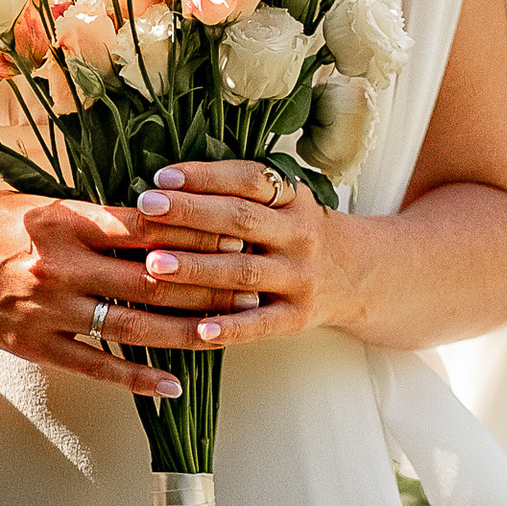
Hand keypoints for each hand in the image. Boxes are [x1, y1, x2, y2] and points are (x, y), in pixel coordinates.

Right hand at [0, 179, 263, 400]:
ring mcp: (50, 309)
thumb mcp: (31, 200)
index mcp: (63, 219)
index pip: (146, 227)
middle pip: (152, 278)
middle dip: (206, 283)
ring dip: (185, 331)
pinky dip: (136, 377)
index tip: (235, 233)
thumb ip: (87, 212)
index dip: (194, 233)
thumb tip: (146, 215)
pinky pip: (96, 365)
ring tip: (229, 333)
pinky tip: (172, 385)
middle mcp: (62, 265)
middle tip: (252, 284)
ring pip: (132, 325)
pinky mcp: (36, 344)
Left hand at [119, 159, 340, 350]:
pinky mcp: (297, 317)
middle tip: (146, 208)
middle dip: (190, 213)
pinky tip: (199, 329)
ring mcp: (300, 278)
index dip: (206, 176)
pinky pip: (260, 324)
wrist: (360, 275)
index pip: (248, 179)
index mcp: (292, 199)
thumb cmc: (297, 232)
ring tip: (152, 263)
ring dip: (196, 267)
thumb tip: (164, 185)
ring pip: (243, 271)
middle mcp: (299, 235)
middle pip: (241, 220)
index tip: (162, 176)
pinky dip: (230, 327)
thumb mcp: (284, 202)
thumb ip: (237, 193)